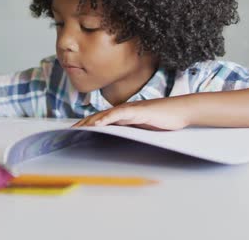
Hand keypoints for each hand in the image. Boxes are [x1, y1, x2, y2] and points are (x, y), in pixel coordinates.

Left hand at [71, 98, 188, 130]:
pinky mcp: (138, 111)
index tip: (74, 132)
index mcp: (124, 116)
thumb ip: (131, 130)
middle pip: (98, 117)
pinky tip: (98, 123)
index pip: (101, 120)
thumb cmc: (163, 120)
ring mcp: (130, 110)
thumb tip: (119, 139)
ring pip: (105, 115)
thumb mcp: (143, 128)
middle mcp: (124, 111)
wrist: (180, 112)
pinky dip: (107, 118)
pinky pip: (119, 114)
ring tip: (77, 129)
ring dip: (90, 122)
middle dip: (83, 124)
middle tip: (68, 132)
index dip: (87, 125)